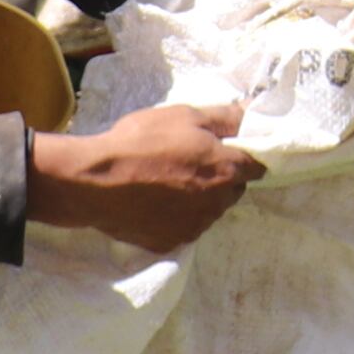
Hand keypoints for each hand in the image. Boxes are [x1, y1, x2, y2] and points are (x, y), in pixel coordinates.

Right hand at [29, 96, 253, 253]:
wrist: (95, 181)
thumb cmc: (142, 141)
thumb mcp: (186, 116)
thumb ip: (227, 117)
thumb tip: (255, 111)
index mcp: (226, 170)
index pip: (258, 166)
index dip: (246, 155)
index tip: (230, 148)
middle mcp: (217, 204)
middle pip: (232, 190)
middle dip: (220, 176)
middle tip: (190, 160)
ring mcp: (194, 228)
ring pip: (208, 211)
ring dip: (198, 198)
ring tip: (166, 181)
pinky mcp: (170, 243)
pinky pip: (182, 228)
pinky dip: (174, 217)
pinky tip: (153, 202)